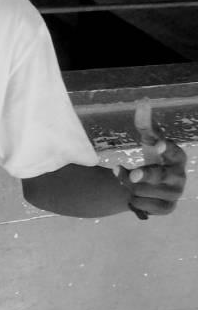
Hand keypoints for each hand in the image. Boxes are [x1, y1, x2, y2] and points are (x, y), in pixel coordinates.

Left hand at [115, 101, 186, 216]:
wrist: (148, 183)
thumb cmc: (152, 156)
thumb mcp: (148, 140)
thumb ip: (145, 123)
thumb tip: (143, 100)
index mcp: (177, 157)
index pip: (174, 152)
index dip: (166, 148)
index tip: (157, 144)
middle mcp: (179, 176)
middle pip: (159, 176)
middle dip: (145, 175)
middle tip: (133, 175)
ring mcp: (175, 194)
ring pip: (143, 190)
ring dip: (130, 185)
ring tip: (131, 181)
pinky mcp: (167, 209)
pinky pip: (143, 205)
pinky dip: (134, 200)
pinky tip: (135, 196)